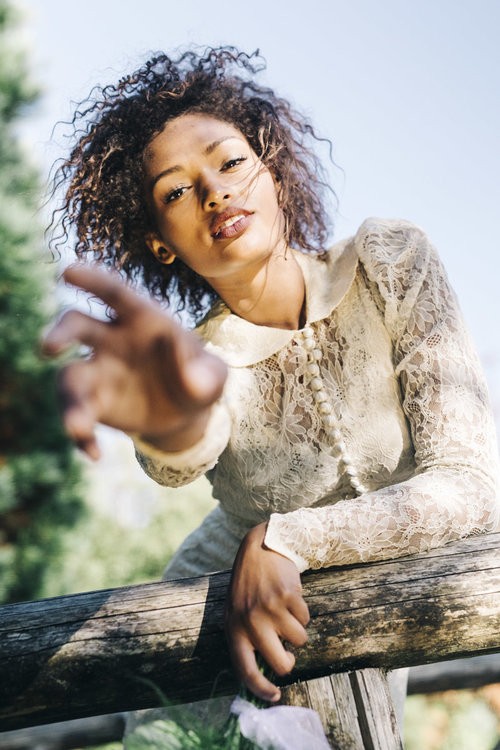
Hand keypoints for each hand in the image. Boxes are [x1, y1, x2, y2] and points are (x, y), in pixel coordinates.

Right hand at [43, 265, 226, 458]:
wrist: (186, 414)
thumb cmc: (200, 380)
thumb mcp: (214, 377)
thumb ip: (204, 369)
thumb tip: (176, 350)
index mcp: (141, 318)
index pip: (114, 292)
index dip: (92, 279)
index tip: (67, 271)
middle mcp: (111, 338)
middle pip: (77, 325)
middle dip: (60, 333)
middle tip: (48, 348)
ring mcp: (98, 370)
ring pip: (69, 376)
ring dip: (68, 401)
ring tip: (77, 428)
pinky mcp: (93, 402)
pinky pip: (77, 415)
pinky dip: (80, 435)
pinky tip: (93, 453)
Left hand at [225, 522, 309, 701]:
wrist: (260, 547)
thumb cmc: (248, 585)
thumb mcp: (236, 611)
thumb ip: (245, 639)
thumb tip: (263, 675)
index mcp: (233, 628)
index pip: (245, 670)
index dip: (260, 689)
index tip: (274, 696)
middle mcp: (250, 621)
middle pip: (280, 664)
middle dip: (288, 662)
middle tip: (288, 654)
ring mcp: (270, 609)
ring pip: (299, 641)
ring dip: (297, 630)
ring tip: (285, 612)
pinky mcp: (288, 596)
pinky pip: (306, 619)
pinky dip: (302, 612)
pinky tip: (291, 597)